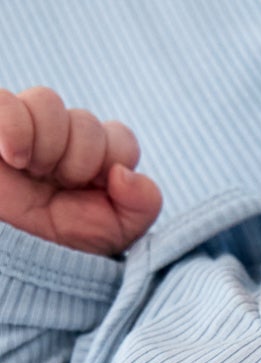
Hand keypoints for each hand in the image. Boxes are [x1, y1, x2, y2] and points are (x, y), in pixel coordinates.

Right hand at [0, 86, 161, 255]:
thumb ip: (143, 204)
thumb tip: (126, 172)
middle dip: (78, 162)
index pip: (120, 138)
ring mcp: (25, 127)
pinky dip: (14, 127)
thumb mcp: (115, 233)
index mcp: (96, 158)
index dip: (112, 162)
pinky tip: (14, 158)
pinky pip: (6, 102)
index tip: (92, 189)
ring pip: (48, 102)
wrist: (11, 260)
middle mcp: (62, 136)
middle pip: (86, 122)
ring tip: (31, 171)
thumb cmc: (59, 245)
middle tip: (57, 185)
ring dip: (47, 145)